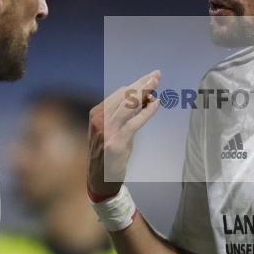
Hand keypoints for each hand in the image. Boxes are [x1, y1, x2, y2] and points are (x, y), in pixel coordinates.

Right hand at [88, 70, 160, 196]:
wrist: (99, 179)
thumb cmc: (107, 152)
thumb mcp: (110, 129)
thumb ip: (123, 114)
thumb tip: (144, 98)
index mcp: (96, 114)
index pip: (119, 93)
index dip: (136, 85)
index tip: (149, 78)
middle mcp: (99, 120)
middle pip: (124, 95)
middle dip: (142, 83)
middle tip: (157, 74)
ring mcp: (107, 131)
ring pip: (128, 105)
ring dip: (145, 91)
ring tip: (157, 83)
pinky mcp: (117, 142)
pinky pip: (134, 122)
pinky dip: (147, 111)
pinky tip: (156, 104)